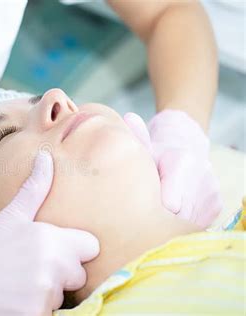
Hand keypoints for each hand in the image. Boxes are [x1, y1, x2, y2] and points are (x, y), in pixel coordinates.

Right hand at [0, 151, 99, 315]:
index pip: (91, 247)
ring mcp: (43, 296)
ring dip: (46, 294)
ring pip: (63, 296)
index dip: (76, 249)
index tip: (56, 251)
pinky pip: (50, 313)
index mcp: (50, 239)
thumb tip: (46, 155)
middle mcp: (52, 267)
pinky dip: (36, 310)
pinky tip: (16, 301)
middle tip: (30, 269)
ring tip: (19, 285)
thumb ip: (34, 188)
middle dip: (61, 274)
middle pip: (79, 274)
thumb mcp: (10, 216)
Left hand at [124, 111, 221, 227]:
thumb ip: (137, 138)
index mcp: (181, 163)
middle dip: (160, 218)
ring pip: (187, 223)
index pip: (167, 205)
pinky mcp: (216, 204)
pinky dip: (183, 222)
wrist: (184, 147)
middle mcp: (202, 176)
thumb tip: (128, 117)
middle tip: (144, 212)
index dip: (151, 210)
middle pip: (176, 216)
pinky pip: (196, 223)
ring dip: (171, 222)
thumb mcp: (145, 145)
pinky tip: (173, 210)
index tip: (139, 206)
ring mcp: (211, 192)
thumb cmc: (156, 151)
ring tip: (158, 209)